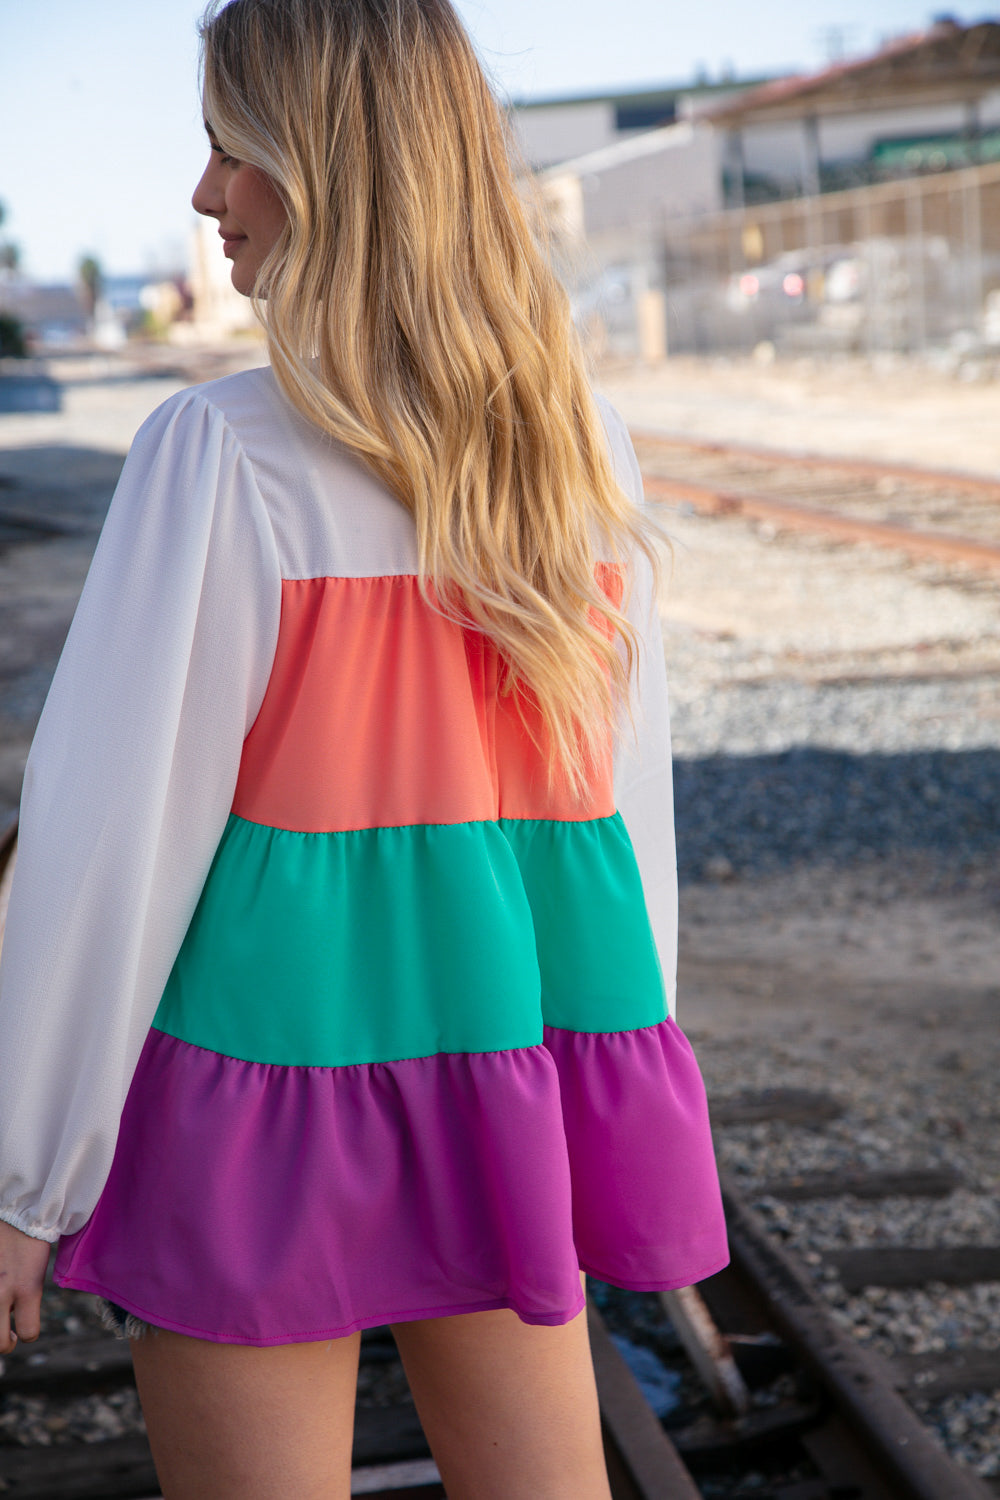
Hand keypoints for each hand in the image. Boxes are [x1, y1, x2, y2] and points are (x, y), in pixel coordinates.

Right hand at [0, 1219, 50, 1353]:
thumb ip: (22, 1298)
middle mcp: (3, 1292)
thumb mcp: (33, 1273)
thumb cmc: (26, 1242)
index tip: (23, 1329)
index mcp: (28, 1288)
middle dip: (5, 1342)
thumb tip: (10, 1320)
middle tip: (7, 1334)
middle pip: (0, 1343)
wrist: (15, 1214)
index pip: (29, 1333)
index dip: (27, 1332)